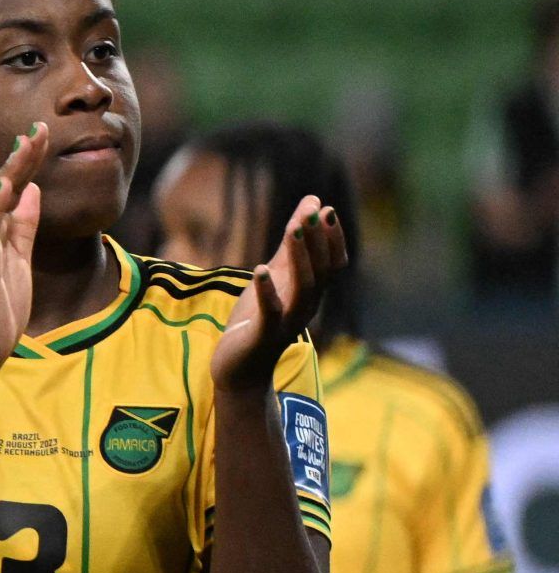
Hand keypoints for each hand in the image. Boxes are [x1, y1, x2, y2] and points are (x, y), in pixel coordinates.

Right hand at [0, 121, 49, 369]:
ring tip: (24, 147)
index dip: (28, 161)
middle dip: (20, 157)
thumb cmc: (1, 304)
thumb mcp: (20, 256)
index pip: (13, 188)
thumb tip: (34, 189)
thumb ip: (25, 224)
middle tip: (37, 128)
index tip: (42, 133)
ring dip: (9, 173)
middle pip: (2, 186)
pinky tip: (5, 187)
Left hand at [213, 196, 346, 391]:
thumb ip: (291, 244)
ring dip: (300, 257)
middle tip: (313, 212)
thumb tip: (310, 201)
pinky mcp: (264, 335)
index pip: (333, 263)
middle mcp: (306, 307)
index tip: (325, 208)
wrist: (239, 370)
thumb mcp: (275, 276)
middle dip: (318, 241)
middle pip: (321, 271)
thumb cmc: (258, 319)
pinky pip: (271, 312)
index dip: (332, 237)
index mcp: (311, 293)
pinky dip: (268, 290)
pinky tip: (259, 269)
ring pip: (304, 288)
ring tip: (292, 229)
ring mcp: (287, 323)